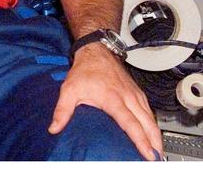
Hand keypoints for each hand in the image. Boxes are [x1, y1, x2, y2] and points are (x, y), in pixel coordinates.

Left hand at [50, 44, 161, 160]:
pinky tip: (153, 134)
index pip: (130, 123)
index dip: (140, 140)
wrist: (96, 51)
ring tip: (157, 151)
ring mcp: (135, 95)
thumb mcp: (69, 90)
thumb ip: (62, 111)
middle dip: (154, 143)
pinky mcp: (138, 93)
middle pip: (147, 124)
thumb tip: (54, 128)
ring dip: (156, 135)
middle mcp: (128, 97)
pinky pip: (149, 111)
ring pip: (151, 118)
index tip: (146, 153)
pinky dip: (153, 124)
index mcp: (112, 98)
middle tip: (156, 158)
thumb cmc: (84, 71)